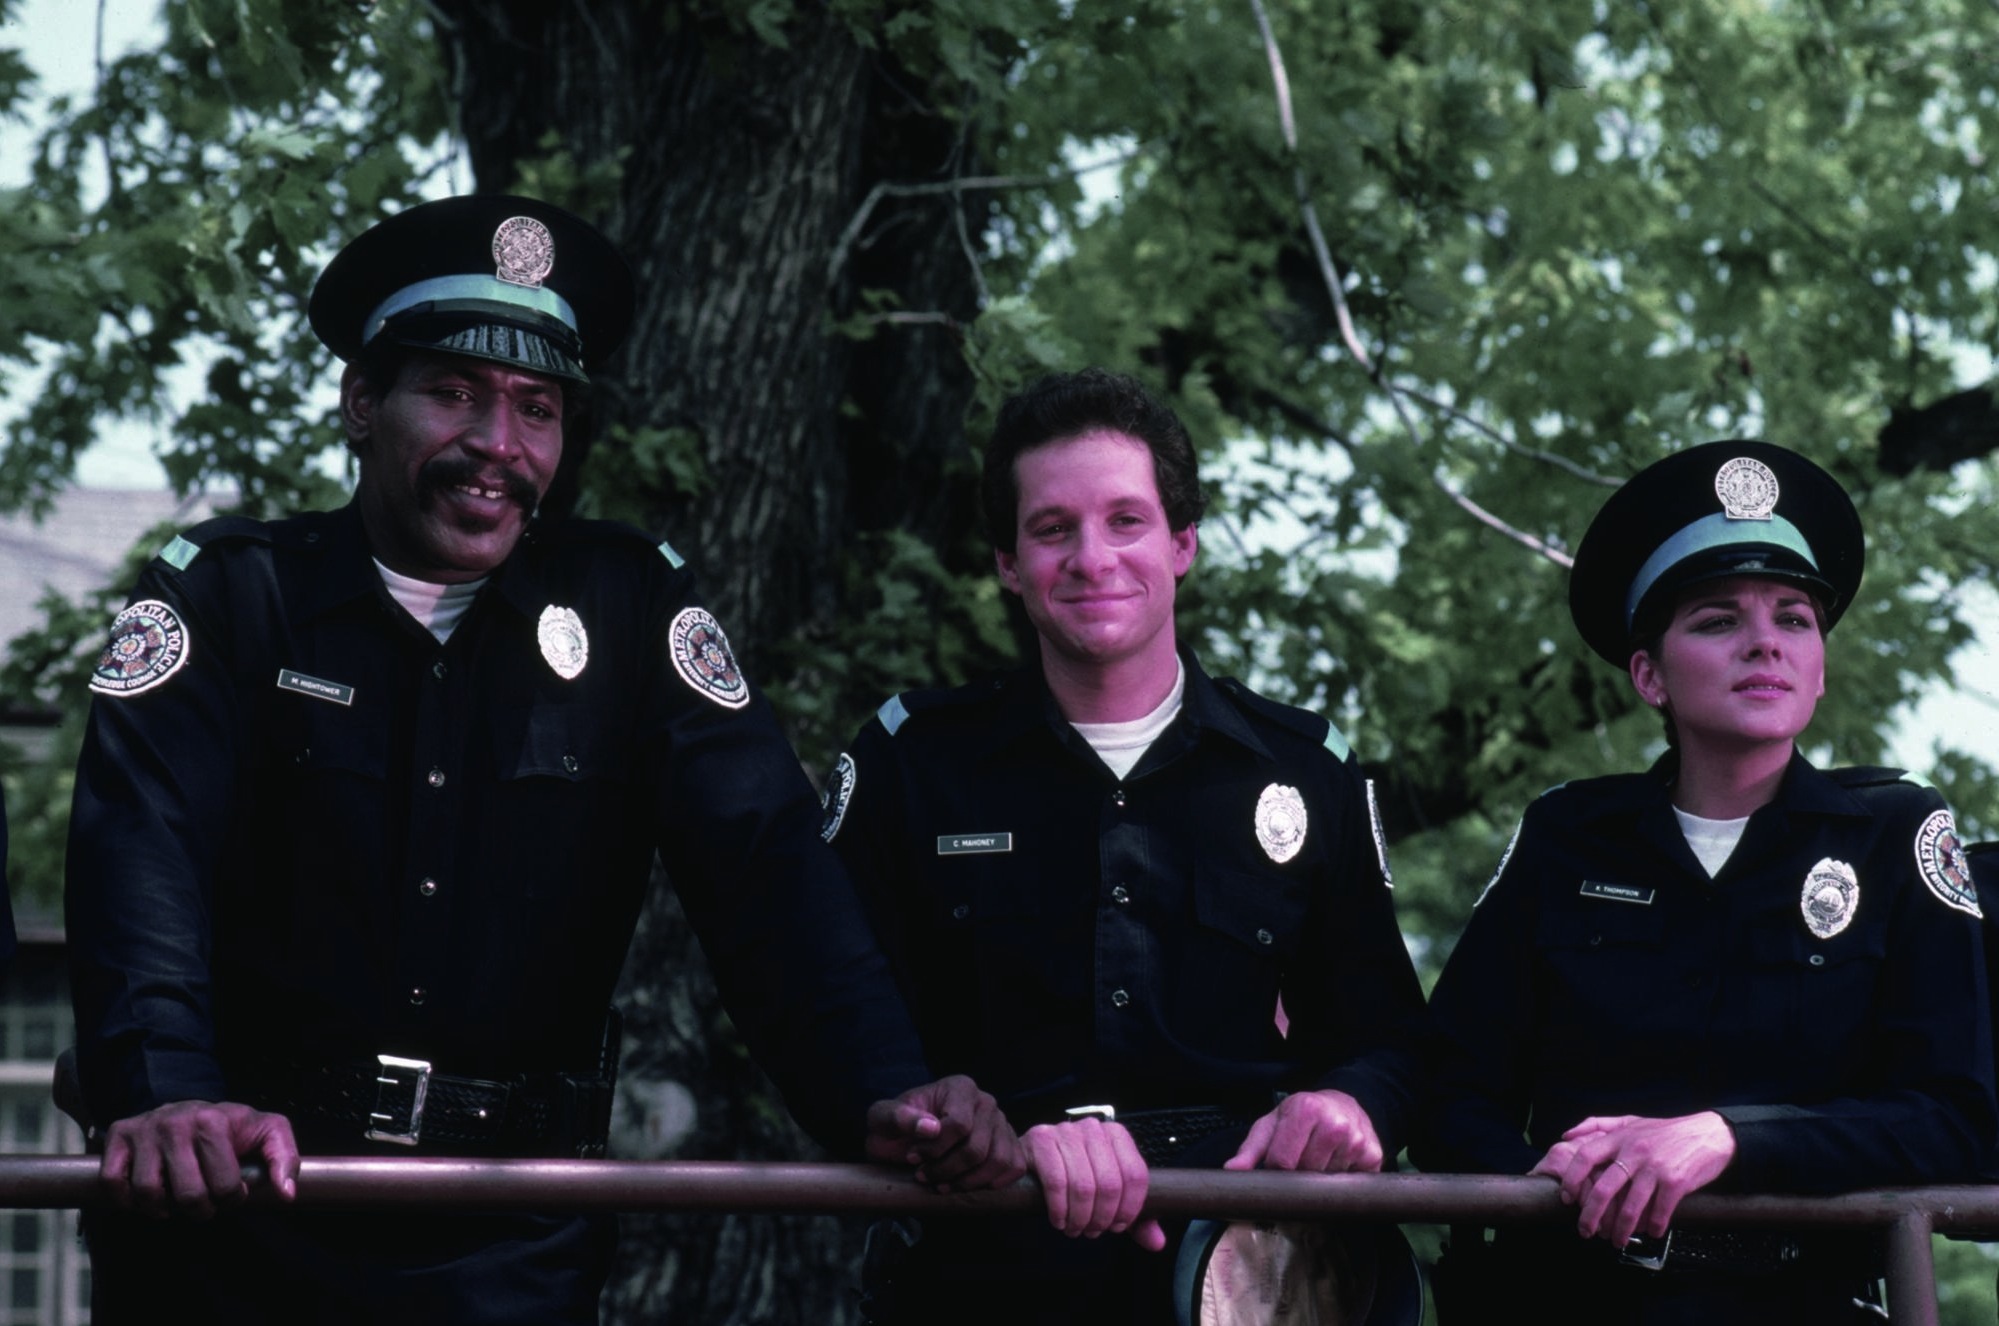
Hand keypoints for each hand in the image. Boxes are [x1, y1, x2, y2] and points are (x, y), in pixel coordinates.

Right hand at [100, 1100, 298, 1218]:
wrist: (188, 1108)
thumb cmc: (229, 1127)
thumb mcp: (267, 1132)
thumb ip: (285, 1159)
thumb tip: (286, 1194)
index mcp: (214, 1121)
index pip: (223, 1185)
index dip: (231, 1199)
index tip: (231, 1191)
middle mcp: (175, 1123)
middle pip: (187, 1194)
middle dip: (200, 1209)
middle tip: (204, 1201)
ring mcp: (144, 1129)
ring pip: (148, 1193)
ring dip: (163, 1208)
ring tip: (175, 1198)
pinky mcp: (118, 1136)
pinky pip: (113, 1182)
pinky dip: (126, 1198)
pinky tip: (145, 1194)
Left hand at [863, 1074, 1024, 1191]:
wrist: (904, 1141)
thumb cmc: (894, 1128)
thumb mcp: (882, 1119)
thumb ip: (898, 1117)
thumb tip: (930, 1127)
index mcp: (960, 1087)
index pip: (959, 1124)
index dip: (935, 1149)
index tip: (913, 1156)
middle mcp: (986, 1101)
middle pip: (976, 1148)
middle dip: (947, 1170)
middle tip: (924, 1176)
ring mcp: (1002, 1123)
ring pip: (997, 1161)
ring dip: (967, 1182)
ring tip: (943, 1184)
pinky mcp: (1010, 1144)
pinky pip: (1014, 1167)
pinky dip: (993, 1182)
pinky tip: (968, 1185)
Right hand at [1022, 1118, 1165, 1251]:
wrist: (1034, 1160)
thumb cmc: (1076, 1177)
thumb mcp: (1109, 1196)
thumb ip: (1136, 1219)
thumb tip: (1157, 1243)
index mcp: (1116, 1135)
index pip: (1135, 1175)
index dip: (1129, 1208)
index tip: (1117, 1227)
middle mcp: (1094, 1127)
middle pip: (1110, 1183)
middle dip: (1102, 1217)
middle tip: (1092, 1232)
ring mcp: (1066, 1130)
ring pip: (1083, 1185)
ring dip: (1080, 1218)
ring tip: (1075, 1229)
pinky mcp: (1041, 1139)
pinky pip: (1056, 1182)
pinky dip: (1060, 1209)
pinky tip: (1059, 1220)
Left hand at [1225, 1089, 1382, 1173]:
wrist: (1344, 1105)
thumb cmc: (1302, 1116)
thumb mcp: (1272, 1124)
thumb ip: (1251, 1149)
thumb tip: (1232, 1171)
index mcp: (1306, 1109)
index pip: (1282, 1161)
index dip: (1276, 1168)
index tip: (1278, 1161)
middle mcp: (1335, 1124)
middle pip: (1305, 1174)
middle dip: (1298, 1173)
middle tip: (1301, 1158)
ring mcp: (1357, 1141)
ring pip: (1326, 1182)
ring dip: (1319, 1178)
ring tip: (1319, 1158)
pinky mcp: (1373, 1156)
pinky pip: (1348, 1184)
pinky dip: (1339, 1180)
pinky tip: (1336, 1163)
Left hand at [1529, 1112, 1736, 1244]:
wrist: (1709, 1134)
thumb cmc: (1666, 1131)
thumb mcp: (1630, 1121)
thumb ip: (1597, 1125)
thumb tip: (1566, 1136)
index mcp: (1620, 1138)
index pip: (1585, 1156)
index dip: (1571, 1179)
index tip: (1567, 1197)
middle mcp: (1635, 1152)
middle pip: (1604, 1189)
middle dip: (1591, 1215)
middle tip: (1586, 1231)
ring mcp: (1656, 1168)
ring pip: (1631, 1207)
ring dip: (1622, 1230)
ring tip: (1617, 1240)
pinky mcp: (1676, 1182)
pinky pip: (1659, 1213)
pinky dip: (1653, 1228)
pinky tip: (1651, 1232)